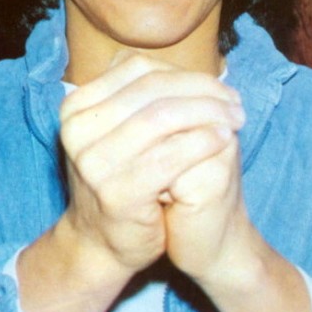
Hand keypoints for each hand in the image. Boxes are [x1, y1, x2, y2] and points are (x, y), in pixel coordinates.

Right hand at [58, 52, 245, 276]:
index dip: (185, 74)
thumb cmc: (120, 180)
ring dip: (208, 113)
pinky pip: (170, 156)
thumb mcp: (118, 132)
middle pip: (153, 91)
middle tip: (235, 101)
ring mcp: (93, 162)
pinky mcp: (116, 192)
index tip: (219, 86)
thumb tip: (181, 68)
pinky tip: (224, 139)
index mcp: (75, 107)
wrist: (100, 243)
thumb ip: (139, 97)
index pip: (137, 69)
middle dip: (202, 91)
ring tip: (236, 118)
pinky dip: (202, 142)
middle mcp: (77, 130)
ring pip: (163, 118)